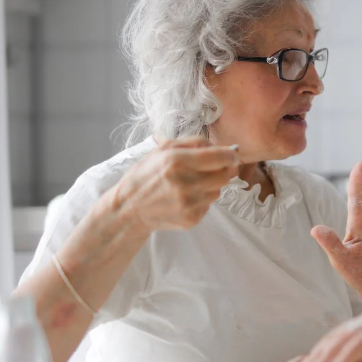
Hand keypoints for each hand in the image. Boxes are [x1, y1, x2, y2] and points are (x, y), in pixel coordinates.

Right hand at [110, 137, 238, 234]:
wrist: (129, 208)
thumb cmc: (146, 175)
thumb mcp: (163, 149)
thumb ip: (194, 142)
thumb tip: (224, 147)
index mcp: (176, 161)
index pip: (220, 157)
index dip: (231, 155)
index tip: (232, 154)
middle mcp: (185, 184)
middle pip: (226, 175)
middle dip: (225, 169)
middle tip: (216, 167)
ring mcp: (189, 204)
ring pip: (219, 190)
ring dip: (212, 184)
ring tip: (192, 183)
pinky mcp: (192, 218)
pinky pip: (209, 205)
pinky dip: (203, 199)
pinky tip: (186, 197)